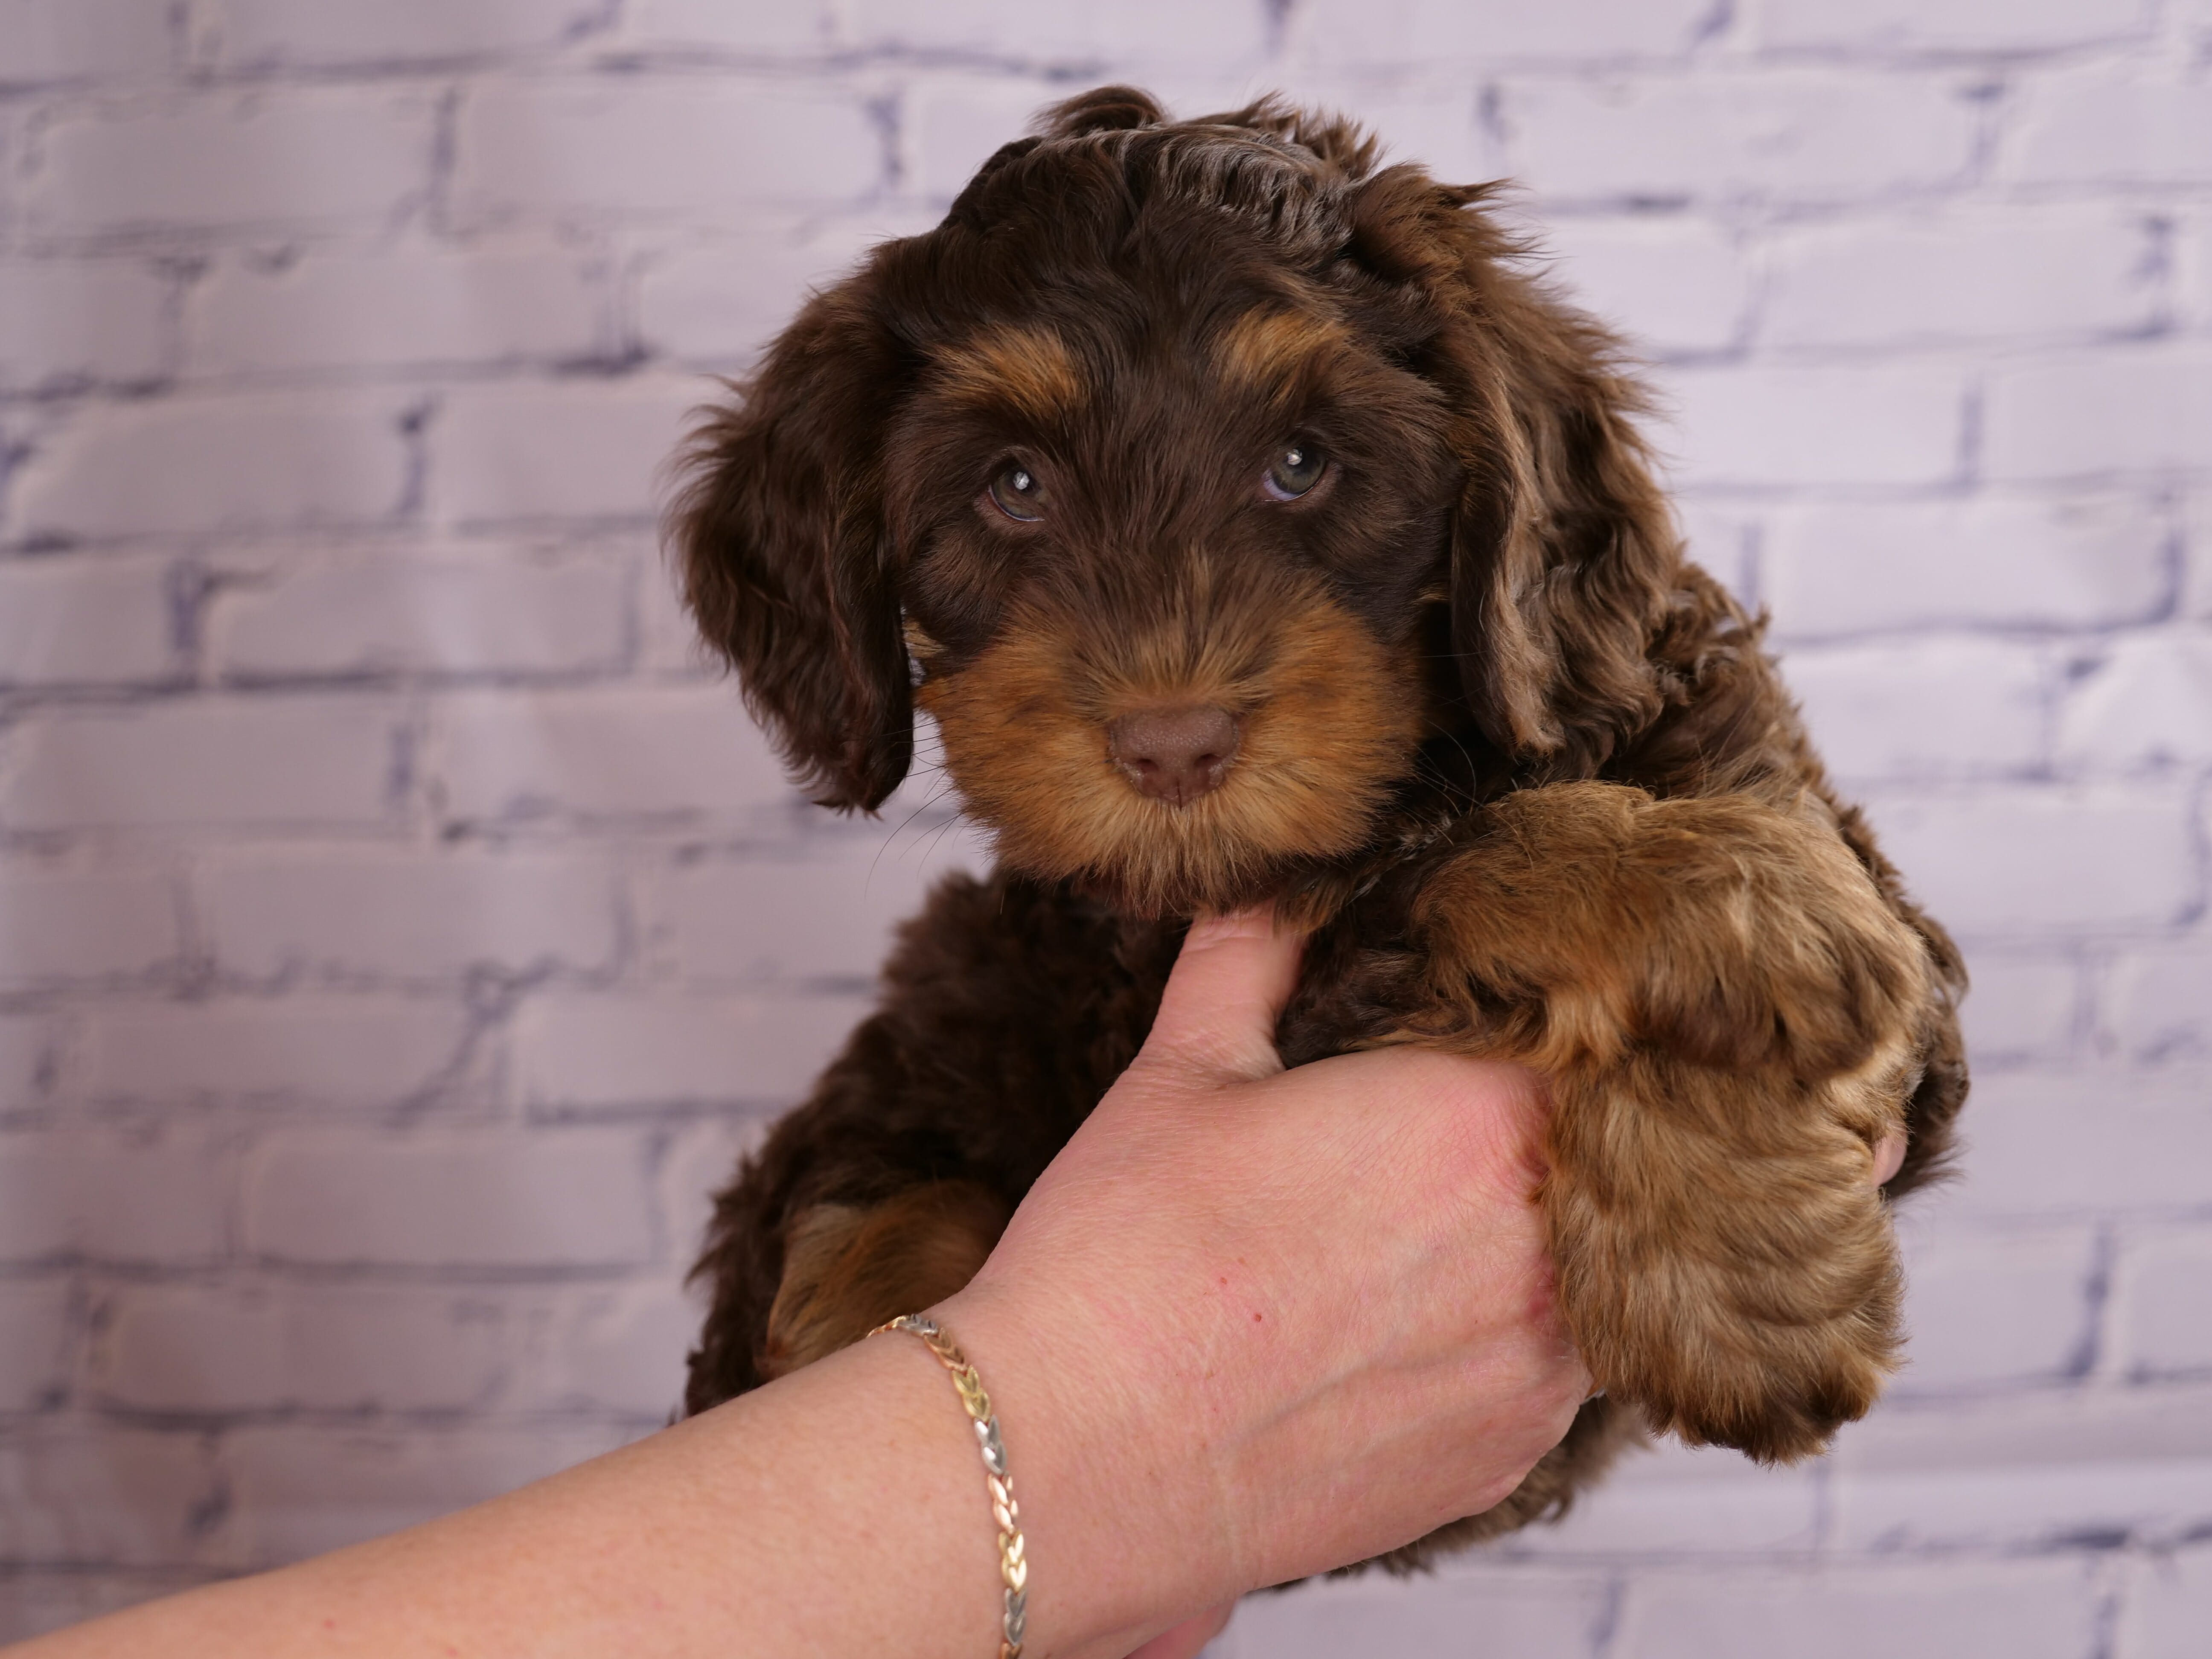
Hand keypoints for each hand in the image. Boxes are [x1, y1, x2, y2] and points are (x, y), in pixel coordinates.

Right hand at [942, 911, 1591, 1654]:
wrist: (1077, 1463)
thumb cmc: (1124, 1261)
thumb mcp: (1181, 1072)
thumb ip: (1249, 958)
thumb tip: (1271, 891)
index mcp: (1480, 1126)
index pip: (1587, 1047)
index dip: (1548, 1028)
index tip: (1495, 1029)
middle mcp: (1541, 1254)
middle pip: (1604, 1162)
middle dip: (1541, 1136)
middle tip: (1447, 1129)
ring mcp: (1535, 1375)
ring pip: (1594, 1272)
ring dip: (1535, 1239)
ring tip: (1427, 1229)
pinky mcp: (1504, 1461)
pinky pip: (1551, 1376)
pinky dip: (1504, 1338)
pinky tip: (1409, 1325)